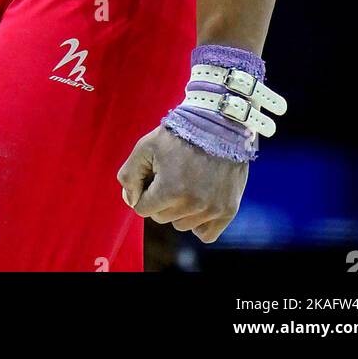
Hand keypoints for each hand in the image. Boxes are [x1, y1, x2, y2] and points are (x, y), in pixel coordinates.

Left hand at [117, 124, 248, 242]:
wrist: (219, 123)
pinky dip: (199, 223)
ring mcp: (213, 209)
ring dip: (180, 209)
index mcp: (169, 190)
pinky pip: (206, 235)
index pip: (142, 209)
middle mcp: (193, 204)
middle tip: (171, 175)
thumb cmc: (178, 134)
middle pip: (162, 218)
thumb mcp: (145, 146)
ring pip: (182, 225)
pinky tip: (199, 201)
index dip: (144, 190)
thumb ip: (129, 175)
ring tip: (187, 181)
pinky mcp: (228, 210)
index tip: (154, 174)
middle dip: (160, 199)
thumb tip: (131, 201)